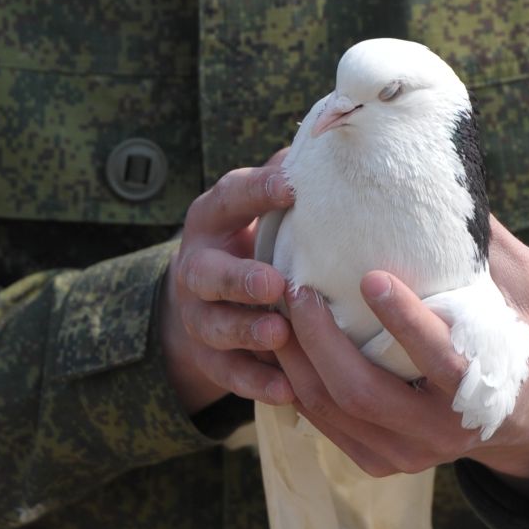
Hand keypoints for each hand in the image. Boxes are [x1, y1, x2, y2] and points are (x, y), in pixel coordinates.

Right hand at [160, 154, 296, 415]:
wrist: (202, 298)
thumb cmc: (251, 236)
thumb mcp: (258, 205)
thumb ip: (285, 178)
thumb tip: (331, 137)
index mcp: (212, 218)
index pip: (231, 198)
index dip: (258, 191)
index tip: (292, 185)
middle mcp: (197, 266)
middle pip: (210, 274)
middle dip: (240, 279)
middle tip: (274, 283)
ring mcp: (199, 315)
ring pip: (217, 327)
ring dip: (247, 331)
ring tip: (280, 334)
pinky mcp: (209, 358)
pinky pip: (230, 375)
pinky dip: (257, 383)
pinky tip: (288, 391)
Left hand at [274, 217, 528, 513]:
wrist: (525, 414)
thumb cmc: (525, 334)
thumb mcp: (527, 288)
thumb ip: (492, 247)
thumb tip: (448, 182)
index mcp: (481, 389)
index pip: (438, 359)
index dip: (402, 320)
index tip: (370, 276)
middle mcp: (440, 432)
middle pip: (362, 391)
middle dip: (321, 340)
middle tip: (298, 289)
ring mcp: (406, 453)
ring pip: (332, 411)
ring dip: (296, 359)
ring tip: (279, 308)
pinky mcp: (380, 460)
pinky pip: (324, 426)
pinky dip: (298, 383)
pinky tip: (285, 342)